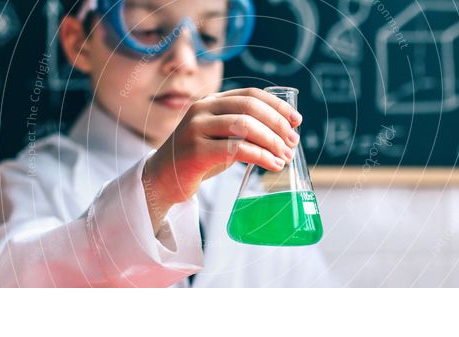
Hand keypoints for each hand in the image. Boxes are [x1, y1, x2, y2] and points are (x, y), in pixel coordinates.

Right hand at [141, 88, 302, 231]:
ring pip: (244, 126)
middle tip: (292, 142)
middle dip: (278, 124)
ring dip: (271, 141)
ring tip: (284, 156)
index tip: (296, 120)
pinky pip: (236, 149)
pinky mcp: (195, 151)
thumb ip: (242, 127)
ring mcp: (196, 129)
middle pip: (250, 108)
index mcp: (211, 101)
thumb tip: (284, 132)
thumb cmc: (197, 158)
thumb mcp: (219, 135)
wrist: (162, 179)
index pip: (250, 94)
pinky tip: (272, 164)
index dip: (277, 105)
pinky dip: (260, 156)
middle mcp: (202, 110)